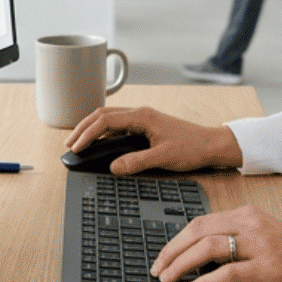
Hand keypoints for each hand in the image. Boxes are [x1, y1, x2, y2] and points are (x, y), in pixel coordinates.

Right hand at [63, 106, 243, 174]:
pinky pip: (119, 126)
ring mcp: (143, 119)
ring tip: (79, 143)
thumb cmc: (192, 147)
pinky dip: (105, 133)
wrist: (211, 144)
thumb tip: (113, 167)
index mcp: (142, 116)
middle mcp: (140, 113)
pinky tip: (100, 144)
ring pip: (109, 119)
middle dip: (83, 128)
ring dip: (93, 129)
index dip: (87, 134)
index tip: (76, 148)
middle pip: (102, 115)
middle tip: (69, 144)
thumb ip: (136, 162)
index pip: (105, 121)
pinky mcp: (146, 126)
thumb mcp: (163, 157)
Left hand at [151, 205, 281, 281]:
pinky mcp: (268, 268)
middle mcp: (251, 224)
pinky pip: (228, 272)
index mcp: (247, 215)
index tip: (162, 257)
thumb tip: (201, 255)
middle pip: (197, 231)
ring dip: (181, 264)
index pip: (200, 222)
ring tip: (167, 279)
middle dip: (171, 251)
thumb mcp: (265, 237)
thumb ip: (237, 240)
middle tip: (156, 269)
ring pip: (207, 247)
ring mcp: (260, 245)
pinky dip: (205, 281)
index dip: (176, 240)